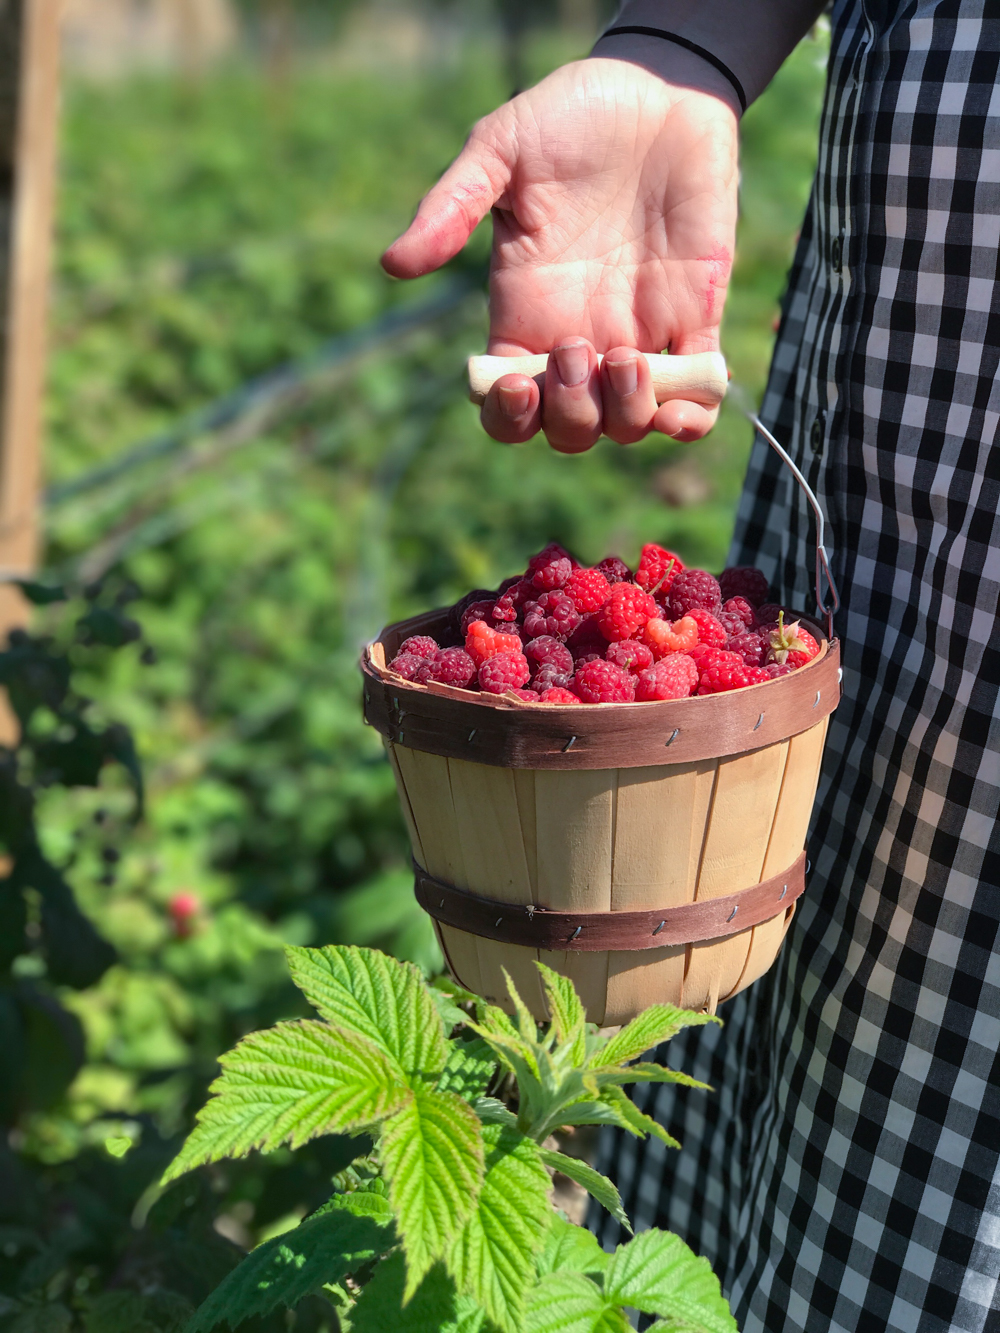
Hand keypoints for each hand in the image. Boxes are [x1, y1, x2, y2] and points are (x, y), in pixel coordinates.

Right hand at [382, 53, 738, 451]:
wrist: (660, 86)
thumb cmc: (572, 115)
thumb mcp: (500, 151)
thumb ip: (450, 207)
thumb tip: (393, 264)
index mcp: (526, 316)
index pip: (508, 405)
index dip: (509, 418)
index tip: (518, 384)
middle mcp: (580, 339)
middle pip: (568, 430)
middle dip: (570, 413)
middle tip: (575, 348)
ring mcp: (640, 336)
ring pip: (627, 426)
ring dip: (624, 415)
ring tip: (626, 358)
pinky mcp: (695, 321)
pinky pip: (696, 402)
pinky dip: (691, 421)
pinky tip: (680, 410)